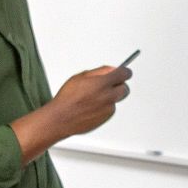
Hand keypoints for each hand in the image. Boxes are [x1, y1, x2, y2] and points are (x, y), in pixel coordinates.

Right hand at [12, 66, 133, 160]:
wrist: (62, 118)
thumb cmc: (68, 98)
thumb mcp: (81, 77)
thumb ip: (100, 71)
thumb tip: (111, 69)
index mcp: (103, 83)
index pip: (124, 74)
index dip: (124, 72)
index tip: (124, 72)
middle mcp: (109, 96)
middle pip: (125, 88)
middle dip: (119, 85)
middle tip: (109, 84)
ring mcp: (109, 108)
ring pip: (117, 99)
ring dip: (111, 96)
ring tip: (94, 97)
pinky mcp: (107, 117)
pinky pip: (111, 109)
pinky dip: (105, 106)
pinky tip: (92, 106)